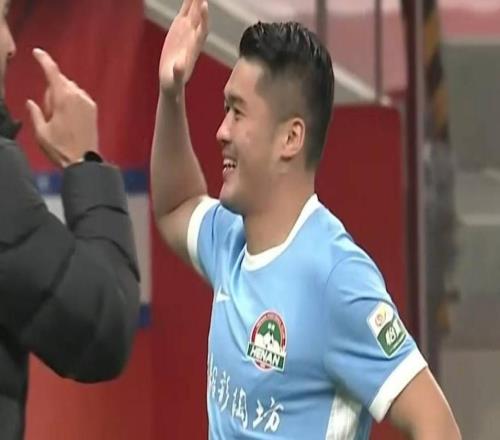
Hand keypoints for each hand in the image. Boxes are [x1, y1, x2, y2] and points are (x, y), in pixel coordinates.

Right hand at [26, 48, 98, 167]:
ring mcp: (87, 102)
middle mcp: (77, 96)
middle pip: (60, 81)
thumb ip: (35, 113)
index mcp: (63, 98)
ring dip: (62, 95)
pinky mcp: (93, 110)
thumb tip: (30, 102)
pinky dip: (71, 100)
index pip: (52, 72)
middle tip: (48, 112)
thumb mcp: (41, 132)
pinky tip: (68, 117)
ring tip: (59, 118)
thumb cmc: (60, 147)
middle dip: (51, 89)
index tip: (37, 52)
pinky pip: (79, 97)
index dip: (44, 60)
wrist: (83, 161)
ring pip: (70, 89)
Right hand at [159, 0, 208, 95]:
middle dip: (200, 1)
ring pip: (193, 10)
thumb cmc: (174, 81)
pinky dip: (188, 1)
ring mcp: (187, 30)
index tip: (204, 5)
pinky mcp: (179, 27)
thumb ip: (179, 71)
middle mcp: (193, 35)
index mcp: (193, 47)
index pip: (201, 30)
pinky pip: (185, 11)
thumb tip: (179, 65)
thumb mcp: (176, 78)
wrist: (171, 80)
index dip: (203, 18)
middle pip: (199, 16)